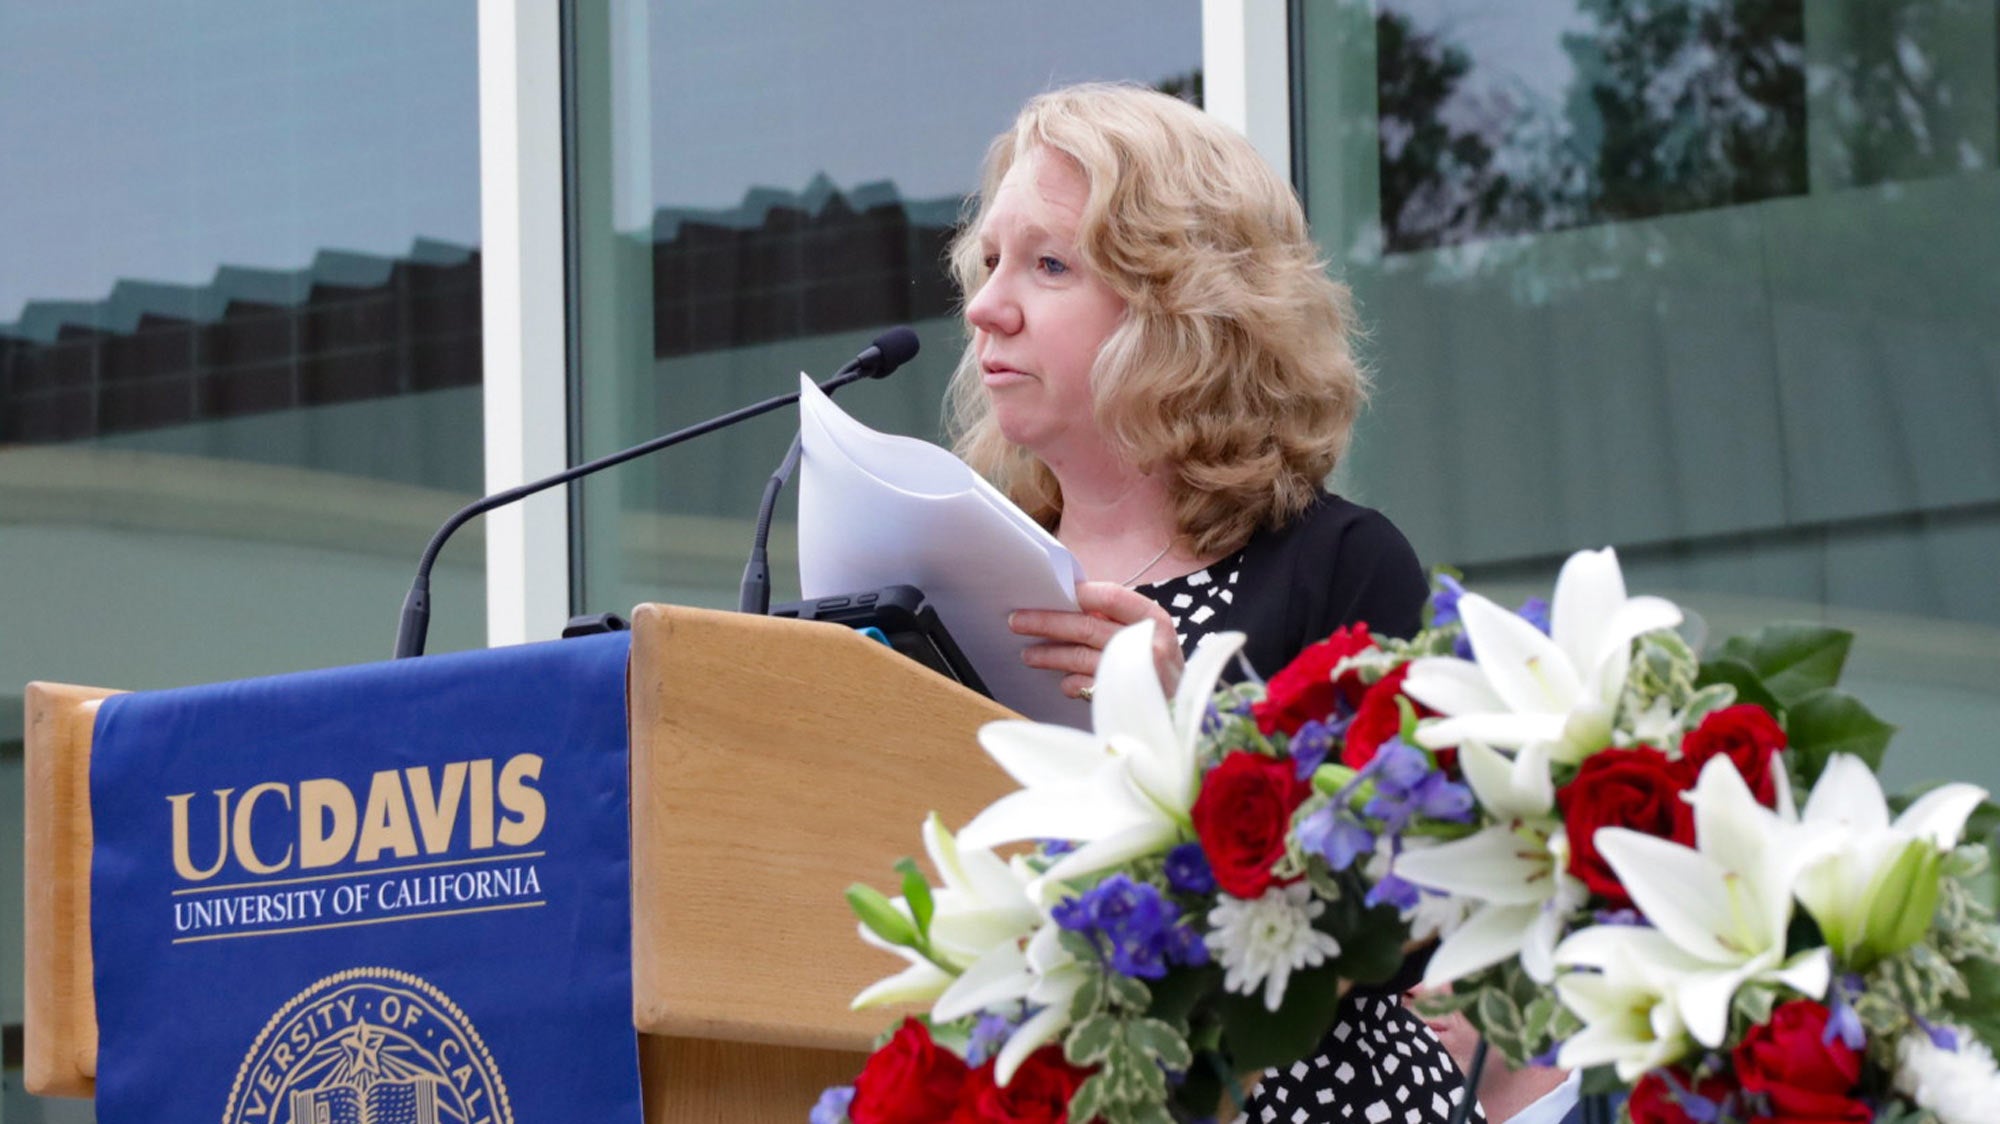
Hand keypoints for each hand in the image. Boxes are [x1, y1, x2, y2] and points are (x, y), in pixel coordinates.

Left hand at [1009, 581, 1184, 699]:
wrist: (1183, 717)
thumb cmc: (1157, 669)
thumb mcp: (1148, 637)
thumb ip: (1115, 621)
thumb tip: (1066, 604)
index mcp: (1154, 619)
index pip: (1110, 596)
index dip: (1078, 592)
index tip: (1048, 590)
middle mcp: (1147, 644)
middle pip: (1086, 627)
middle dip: (1046, 622)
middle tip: (1017, 621)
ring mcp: (1134, 674)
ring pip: (1079, 657)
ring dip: (1048, 655)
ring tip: (1027, 654)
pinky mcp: (1122, 700)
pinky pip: (1084, 687)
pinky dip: (1069, 684)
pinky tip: (1061, 683)